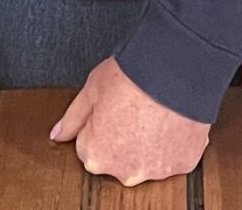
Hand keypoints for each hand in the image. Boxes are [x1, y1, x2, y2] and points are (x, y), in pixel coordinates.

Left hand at [50, 57, 210, 185]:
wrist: (176, 70)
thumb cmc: (132, 76)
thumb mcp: (92, 90)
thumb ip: (72, 118)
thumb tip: (58, 134)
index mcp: (97, 155)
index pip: (90, 146)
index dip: (100, 124)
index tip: (112, 109)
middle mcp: (125, 171)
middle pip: (118, 158)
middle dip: (123, 139)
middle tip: (134, 110)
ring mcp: (156, 170)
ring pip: (147, 160)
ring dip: (149, 144)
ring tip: (155, 114)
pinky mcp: (183, 163)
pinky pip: (173, 157)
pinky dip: (173, 144)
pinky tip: (172, 121)